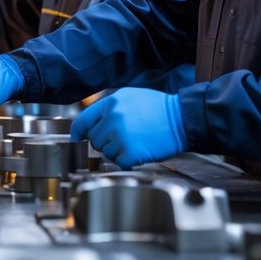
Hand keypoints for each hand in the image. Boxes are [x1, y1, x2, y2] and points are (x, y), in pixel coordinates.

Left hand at [70, 88, 186, 168]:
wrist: (183, 119)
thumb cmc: (160, 109)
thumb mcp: (130, 97)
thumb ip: (109, 108)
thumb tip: (90, 123)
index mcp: (111, 103)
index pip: (83, 121)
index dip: (79, 132)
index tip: (77, 138)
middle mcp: (113, 118)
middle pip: (95, 140)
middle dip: (106, 142)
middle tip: (125, 137)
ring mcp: (121, 136)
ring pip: (106, 153)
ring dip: (118, 152)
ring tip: (136, 141)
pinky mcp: (131, 152)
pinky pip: (119, 162)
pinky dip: (128, 161)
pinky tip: (140, 151)